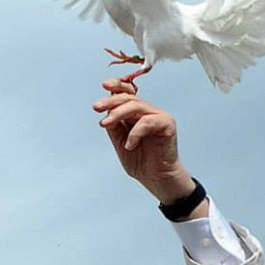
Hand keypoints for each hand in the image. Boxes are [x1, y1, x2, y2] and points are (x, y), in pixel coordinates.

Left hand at [93, 79, 196, 204]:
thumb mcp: (120, 141)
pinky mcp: (167, 125)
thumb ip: (114, 126)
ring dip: (118, 113)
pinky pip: (148, 122)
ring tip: (106, 124)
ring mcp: (159, 117)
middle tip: (97, 107)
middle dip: (111, 101)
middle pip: (129, 98)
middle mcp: (148, 112)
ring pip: (137, 106)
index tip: (104, 85)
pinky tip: (130, 144)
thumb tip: (105, 112)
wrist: (156, 179)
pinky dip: (135, 132)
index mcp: (136, 114)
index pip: (127, 93)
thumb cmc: (141, 161)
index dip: (117, 86)